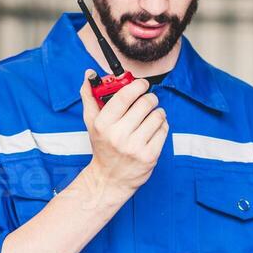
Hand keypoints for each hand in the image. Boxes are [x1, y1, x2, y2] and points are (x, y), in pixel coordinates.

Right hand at [79, 73, 166, 197]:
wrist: (110, 179)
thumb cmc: (102, 145)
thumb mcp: (91, 123)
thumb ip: (90, 96)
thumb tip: (89, 73)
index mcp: (103, 124)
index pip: (123, 97)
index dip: (136, 86)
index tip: (142, 84)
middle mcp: (118, 136)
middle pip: (144, 104)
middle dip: (150, 98)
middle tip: (149, 99)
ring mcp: (135, 147)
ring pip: (157, 116)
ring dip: (158, 112)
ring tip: (152, 115)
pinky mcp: (149, 157)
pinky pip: (164, 130)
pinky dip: (162, 126)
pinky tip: (154, 129)